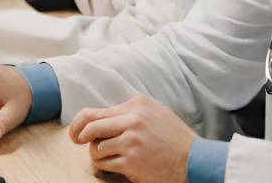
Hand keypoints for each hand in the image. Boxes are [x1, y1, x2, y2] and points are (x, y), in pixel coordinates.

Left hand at [69, 95, 194, 182]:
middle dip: (80, 135)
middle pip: (92, 127)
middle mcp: (132, 121)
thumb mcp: (155, 112)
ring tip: (107, 155)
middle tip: (77, 140)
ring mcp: (131, 142)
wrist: (194, 160)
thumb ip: (131, 111)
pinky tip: (114, 164)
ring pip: (96, 147)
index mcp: (136, 106)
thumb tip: (104, 117)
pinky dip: (104, 165)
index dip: (80, 121)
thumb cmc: (174, 137)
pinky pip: (104, 163)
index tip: (76, 130)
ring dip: (97, 153)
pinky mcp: (131, 162)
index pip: (97, 111)